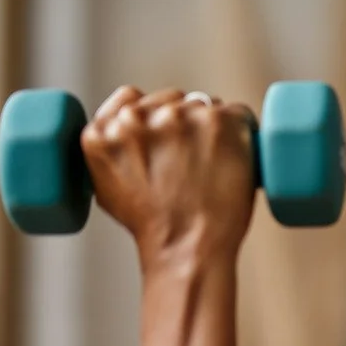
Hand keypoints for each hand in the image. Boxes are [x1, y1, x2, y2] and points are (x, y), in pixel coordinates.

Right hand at [80, 86, 257, 269]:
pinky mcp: (216, 120)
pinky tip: (237, 156)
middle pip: (171, 100)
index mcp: (102, 132)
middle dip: (184, 122)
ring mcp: (177, 117)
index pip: (131, 98)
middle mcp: (136, 118)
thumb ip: (112, 147)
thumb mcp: (107, 185)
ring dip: (212, 127)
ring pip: (204, 104)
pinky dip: (243, 132)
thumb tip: (127, 123)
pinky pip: (237, 113)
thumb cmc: (153, 225)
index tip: (166, 136)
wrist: (188, 246)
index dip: (152, 115)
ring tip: (214, 165)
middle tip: (195, 160)